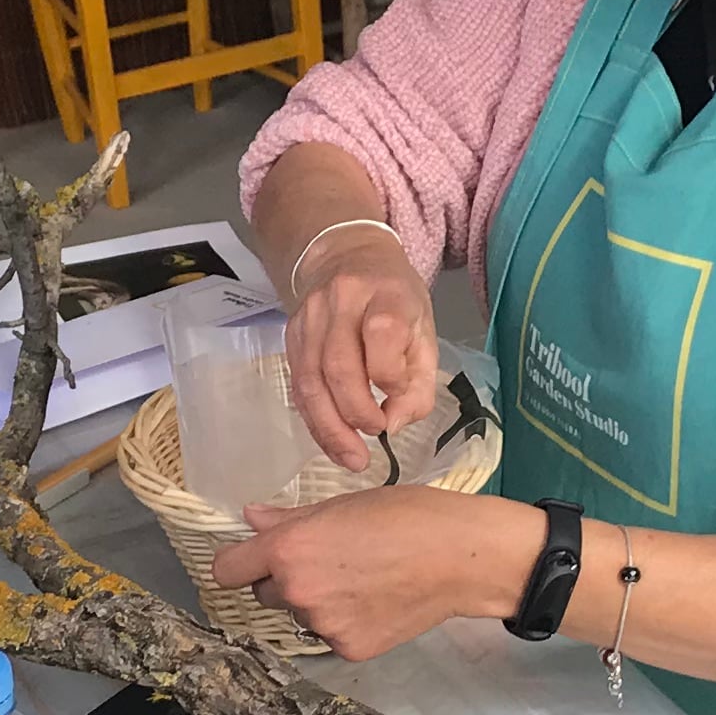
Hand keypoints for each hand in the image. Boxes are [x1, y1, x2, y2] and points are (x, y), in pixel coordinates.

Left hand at [210, 485, 524, 658]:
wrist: (460, 557)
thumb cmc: (405, 516)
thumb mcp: (342, 504)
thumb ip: (289, 518)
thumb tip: (251, 519)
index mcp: (288, 549)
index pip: (226, 570)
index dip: (238, 562)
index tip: (254, 557)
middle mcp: (297, 591)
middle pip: (264, 593)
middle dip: (285, 580)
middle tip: (329, 563)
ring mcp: (322, 625)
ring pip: (300, 615)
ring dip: (317, 602)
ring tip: (362, 581)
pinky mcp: (348, 648)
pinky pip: (330, 635)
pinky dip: (345, 622)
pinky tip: (376, 603)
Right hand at [282, 230, 441, 469]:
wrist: (347, 255)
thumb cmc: (394, 297)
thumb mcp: (424, 329)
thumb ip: (419, 381)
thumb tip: (395, 423)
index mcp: (384, 293)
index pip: (382, 334)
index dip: (391, 377)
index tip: (400, 398)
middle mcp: (340, 301)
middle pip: (339, 366)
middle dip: (356, 413)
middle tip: (376, 436)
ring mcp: (309, 318)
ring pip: (311, 381)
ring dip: (330, 428)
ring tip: (351, 458)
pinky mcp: (291, 336)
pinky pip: (299, 386)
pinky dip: (315, 420)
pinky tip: (332, 441)